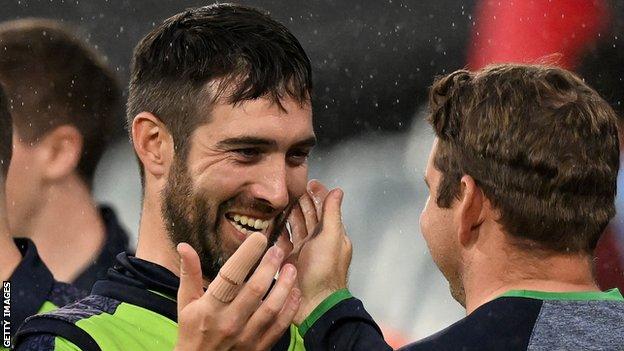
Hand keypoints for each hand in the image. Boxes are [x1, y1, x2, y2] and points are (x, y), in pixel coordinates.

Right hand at [174, 232, 300, 350]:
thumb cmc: (192, 332)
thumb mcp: (186, 303)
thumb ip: (189, 273)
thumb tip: (184, 246)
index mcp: (210, 307)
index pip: (230, 277)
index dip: (246, 255)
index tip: (259, 238)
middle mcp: (229, 321)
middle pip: (255, 289)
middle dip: (270, 266)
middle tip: (279, 249)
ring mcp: (246, 337)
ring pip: (272, 308)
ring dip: (285, 286)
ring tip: (291, 268)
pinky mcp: (259, 348)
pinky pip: (279, 326)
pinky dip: (290, 309)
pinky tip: (295, 292)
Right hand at [287, 180, 352, 324]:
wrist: (313, 302)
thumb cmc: (326, 270)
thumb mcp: (332, 237)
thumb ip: (333, 214)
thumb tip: (337, 191)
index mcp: (331, 234)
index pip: (325, 208)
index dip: (318, 194)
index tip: (309, 182)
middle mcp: (317, 241)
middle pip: (309, 216)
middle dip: (301, 201)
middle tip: (290, 188)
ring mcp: (302, 251)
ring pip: (295, 226)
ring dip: (288, 213)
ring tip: (279, 200)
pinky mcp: (288, 260)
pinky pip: (282, 241)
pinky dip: (277, 231)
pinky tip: (270, 222)